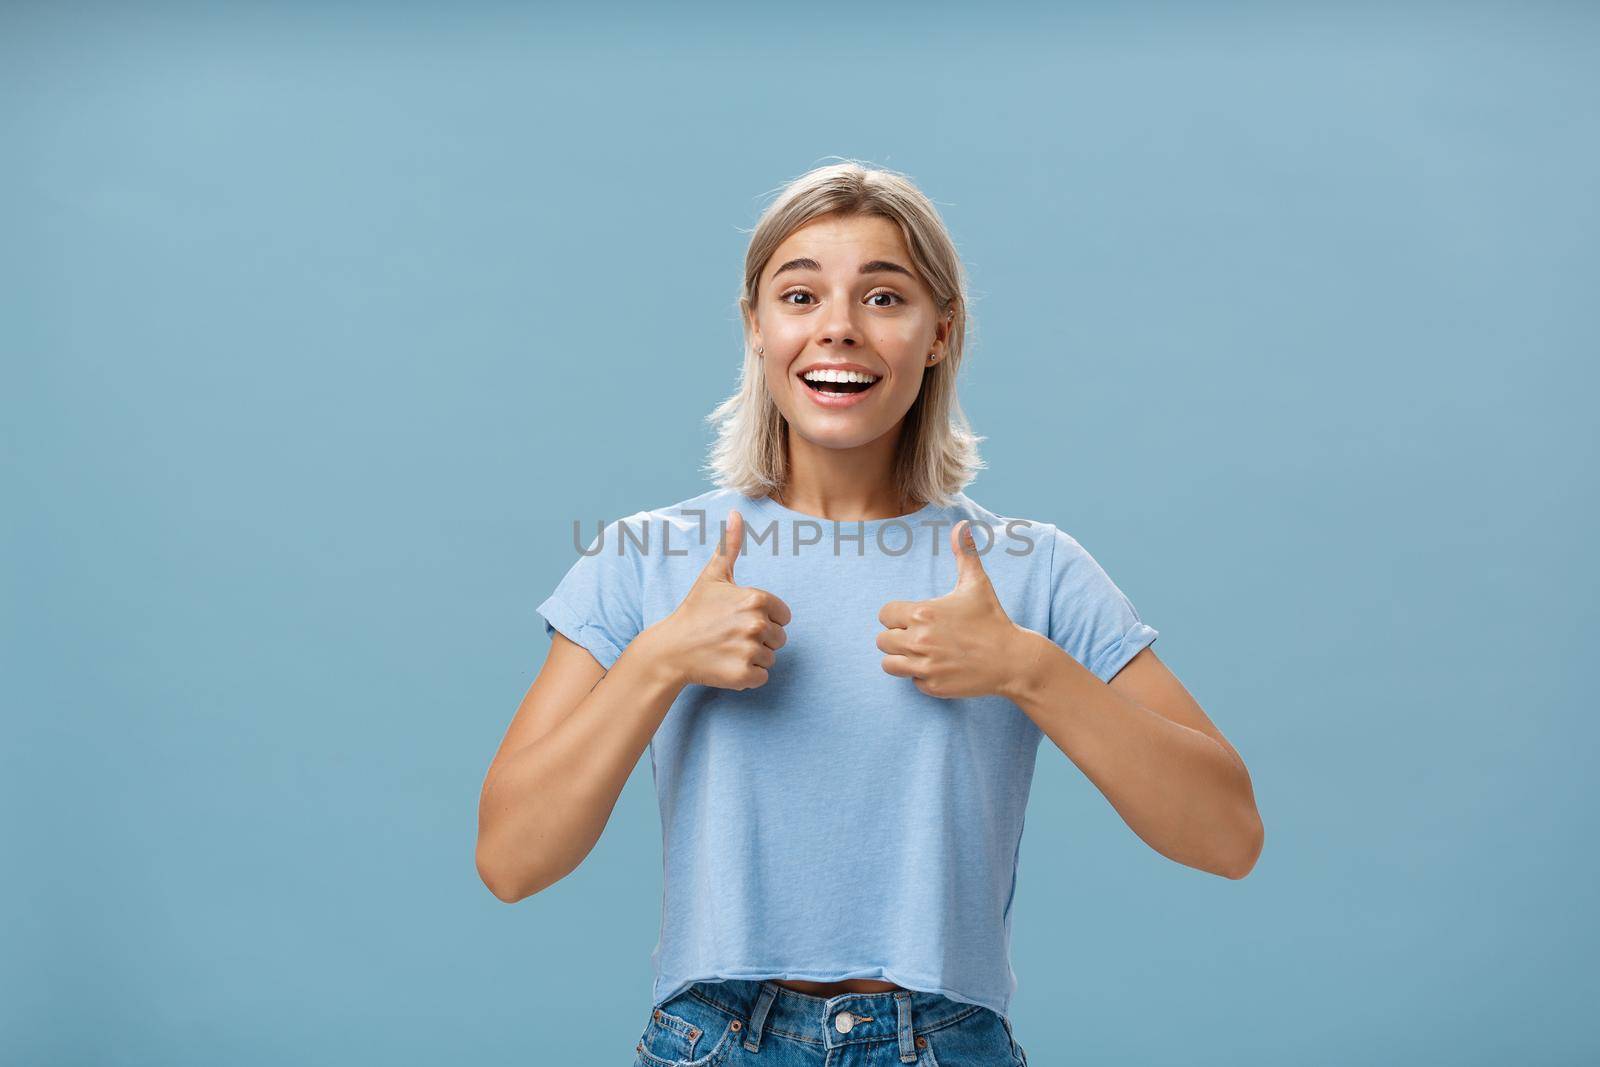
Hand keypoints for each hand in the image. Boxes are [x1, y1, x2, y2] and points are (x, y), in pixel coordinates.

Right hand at [651, 509, 791, 690]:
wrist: (670, 649)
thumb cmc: (694, 611)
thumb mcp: (713, 576)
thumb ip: (730, 546)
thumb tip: (736, 512)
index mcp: (756, 599)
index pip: (784, 615)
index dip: (765, 618)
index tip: (739, 618)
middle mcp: (756, 624)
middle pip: (780, 638)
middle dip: (760, 639)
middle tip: (731, 636)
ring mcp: (749, 650)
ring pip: (771, 658)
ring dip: (753, 657)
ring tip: (727, 649)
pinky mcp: (743, 675)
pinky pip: (762, 677)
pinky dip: (747, 676)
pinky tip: (727, 665)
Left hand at [876, 519, 1031, 698]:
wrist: (1012, 659)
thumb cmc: (992, 619)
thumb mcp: (977, 584)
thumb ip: (964, 554)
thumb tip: (962, 525)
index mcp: (922, 613)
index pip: (884, 614)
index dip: (896, 615)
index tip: (913, 617)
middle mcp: (919, 641)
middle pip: (881, 640)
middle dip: (896, 637)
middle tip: (918, 635)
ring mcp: (925, 666)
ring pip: (888, 663)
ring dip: (901, 658)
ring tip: (921, 652)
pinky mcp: (932, 686)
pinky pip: (911, 682)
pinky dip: (921, 676)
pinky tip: (940, 666)